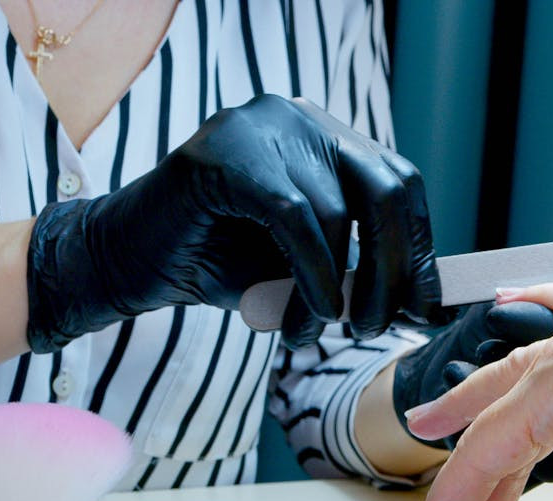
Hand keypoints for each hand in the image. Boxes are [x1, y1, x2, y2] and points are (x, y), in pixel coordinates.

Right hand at [25, 94, 441, 351]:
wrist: (128, 262)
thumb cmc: (222, 265)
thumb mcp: (308, 269)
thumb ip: (359, 271)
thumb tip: (424, 305)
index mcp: (326, 137)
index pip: (400, 186)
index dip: (420, 251)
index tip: (424, 312)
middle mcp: (299, 118)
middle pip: (386, 191)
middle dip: (394, 271)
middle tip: (379, 328)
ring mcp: (262, 127)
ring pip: (339, 212)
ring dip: (340, 289)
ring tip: (319, 331)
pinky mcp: (227, 153)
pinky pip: (296, 217)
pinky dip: (311, 275)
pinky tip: (303, 316)